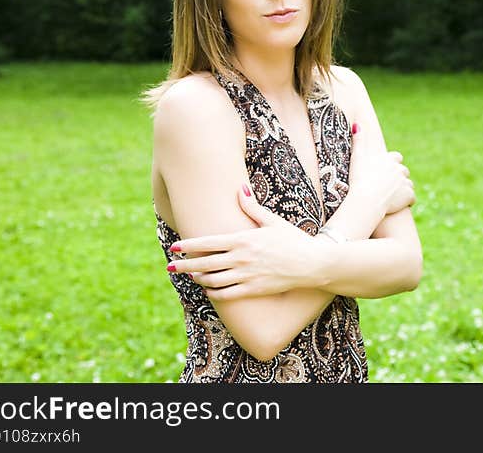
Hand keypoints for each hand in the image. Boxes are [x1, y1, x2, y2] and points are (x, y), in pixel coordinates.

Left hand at [167, 185, 321, 300]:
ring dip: (198, 278)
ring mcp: (246, 276)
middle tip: (170, 266)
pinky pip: (226, 294)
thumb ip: (252, 207)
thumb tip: (240, 188)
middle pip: (204, 264)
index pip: (208, 243)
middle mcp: (241, 259)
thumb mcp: (272, 221)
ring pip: (212, 280)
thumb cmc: (293, 240)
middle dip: (184, 265)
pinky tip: (209, 289)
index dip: (188, 246)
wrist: (311, 264)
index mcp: (243, 239)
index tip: (174, 247)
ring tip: (192, 275)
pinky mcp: (253, 290)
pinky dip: (213, 292)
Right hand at [348, 124, 414, 214]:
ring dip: (403, 189)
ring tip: (393, 196)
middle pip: (404, 172)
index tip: (386, 170)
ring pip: (408, 184)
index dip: (392, 163)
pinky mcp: (409, 195)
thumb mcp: (357, 158)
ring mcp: (405, 182)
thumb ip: (358, 141)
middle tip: (389, 186)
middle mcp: (400, 169)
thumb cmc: (359, 179)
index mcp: (389, 160)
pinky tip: (399, 205)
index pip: (396, 158)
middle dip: (398, 177)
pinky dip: (407, 201)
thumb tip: (357, 124)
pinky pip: (411, 198)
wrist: (366, 200)